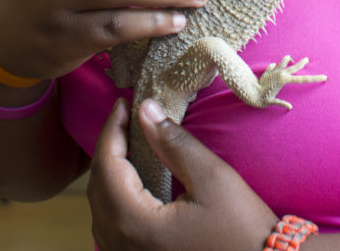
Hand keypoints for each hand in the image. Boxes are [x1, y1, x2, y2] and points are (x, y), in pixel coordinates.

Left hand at [88, 98, 277, 250]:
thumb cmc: (241, 228)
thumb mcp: (211, 178)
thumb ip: (174, 142)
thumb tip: (145, 109)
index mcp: (136, 225)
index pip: (107, 167)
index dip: (112, 130)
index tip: (123, 103)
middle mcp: (122, 247)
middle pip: (98, 189)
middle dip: (109, 149)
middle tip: (127, 119)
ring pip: (101, 210)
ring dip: (110, 174)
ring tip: (128, 143)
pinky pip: (112, 229)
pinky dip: (116, 198)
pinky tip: (133, 181)